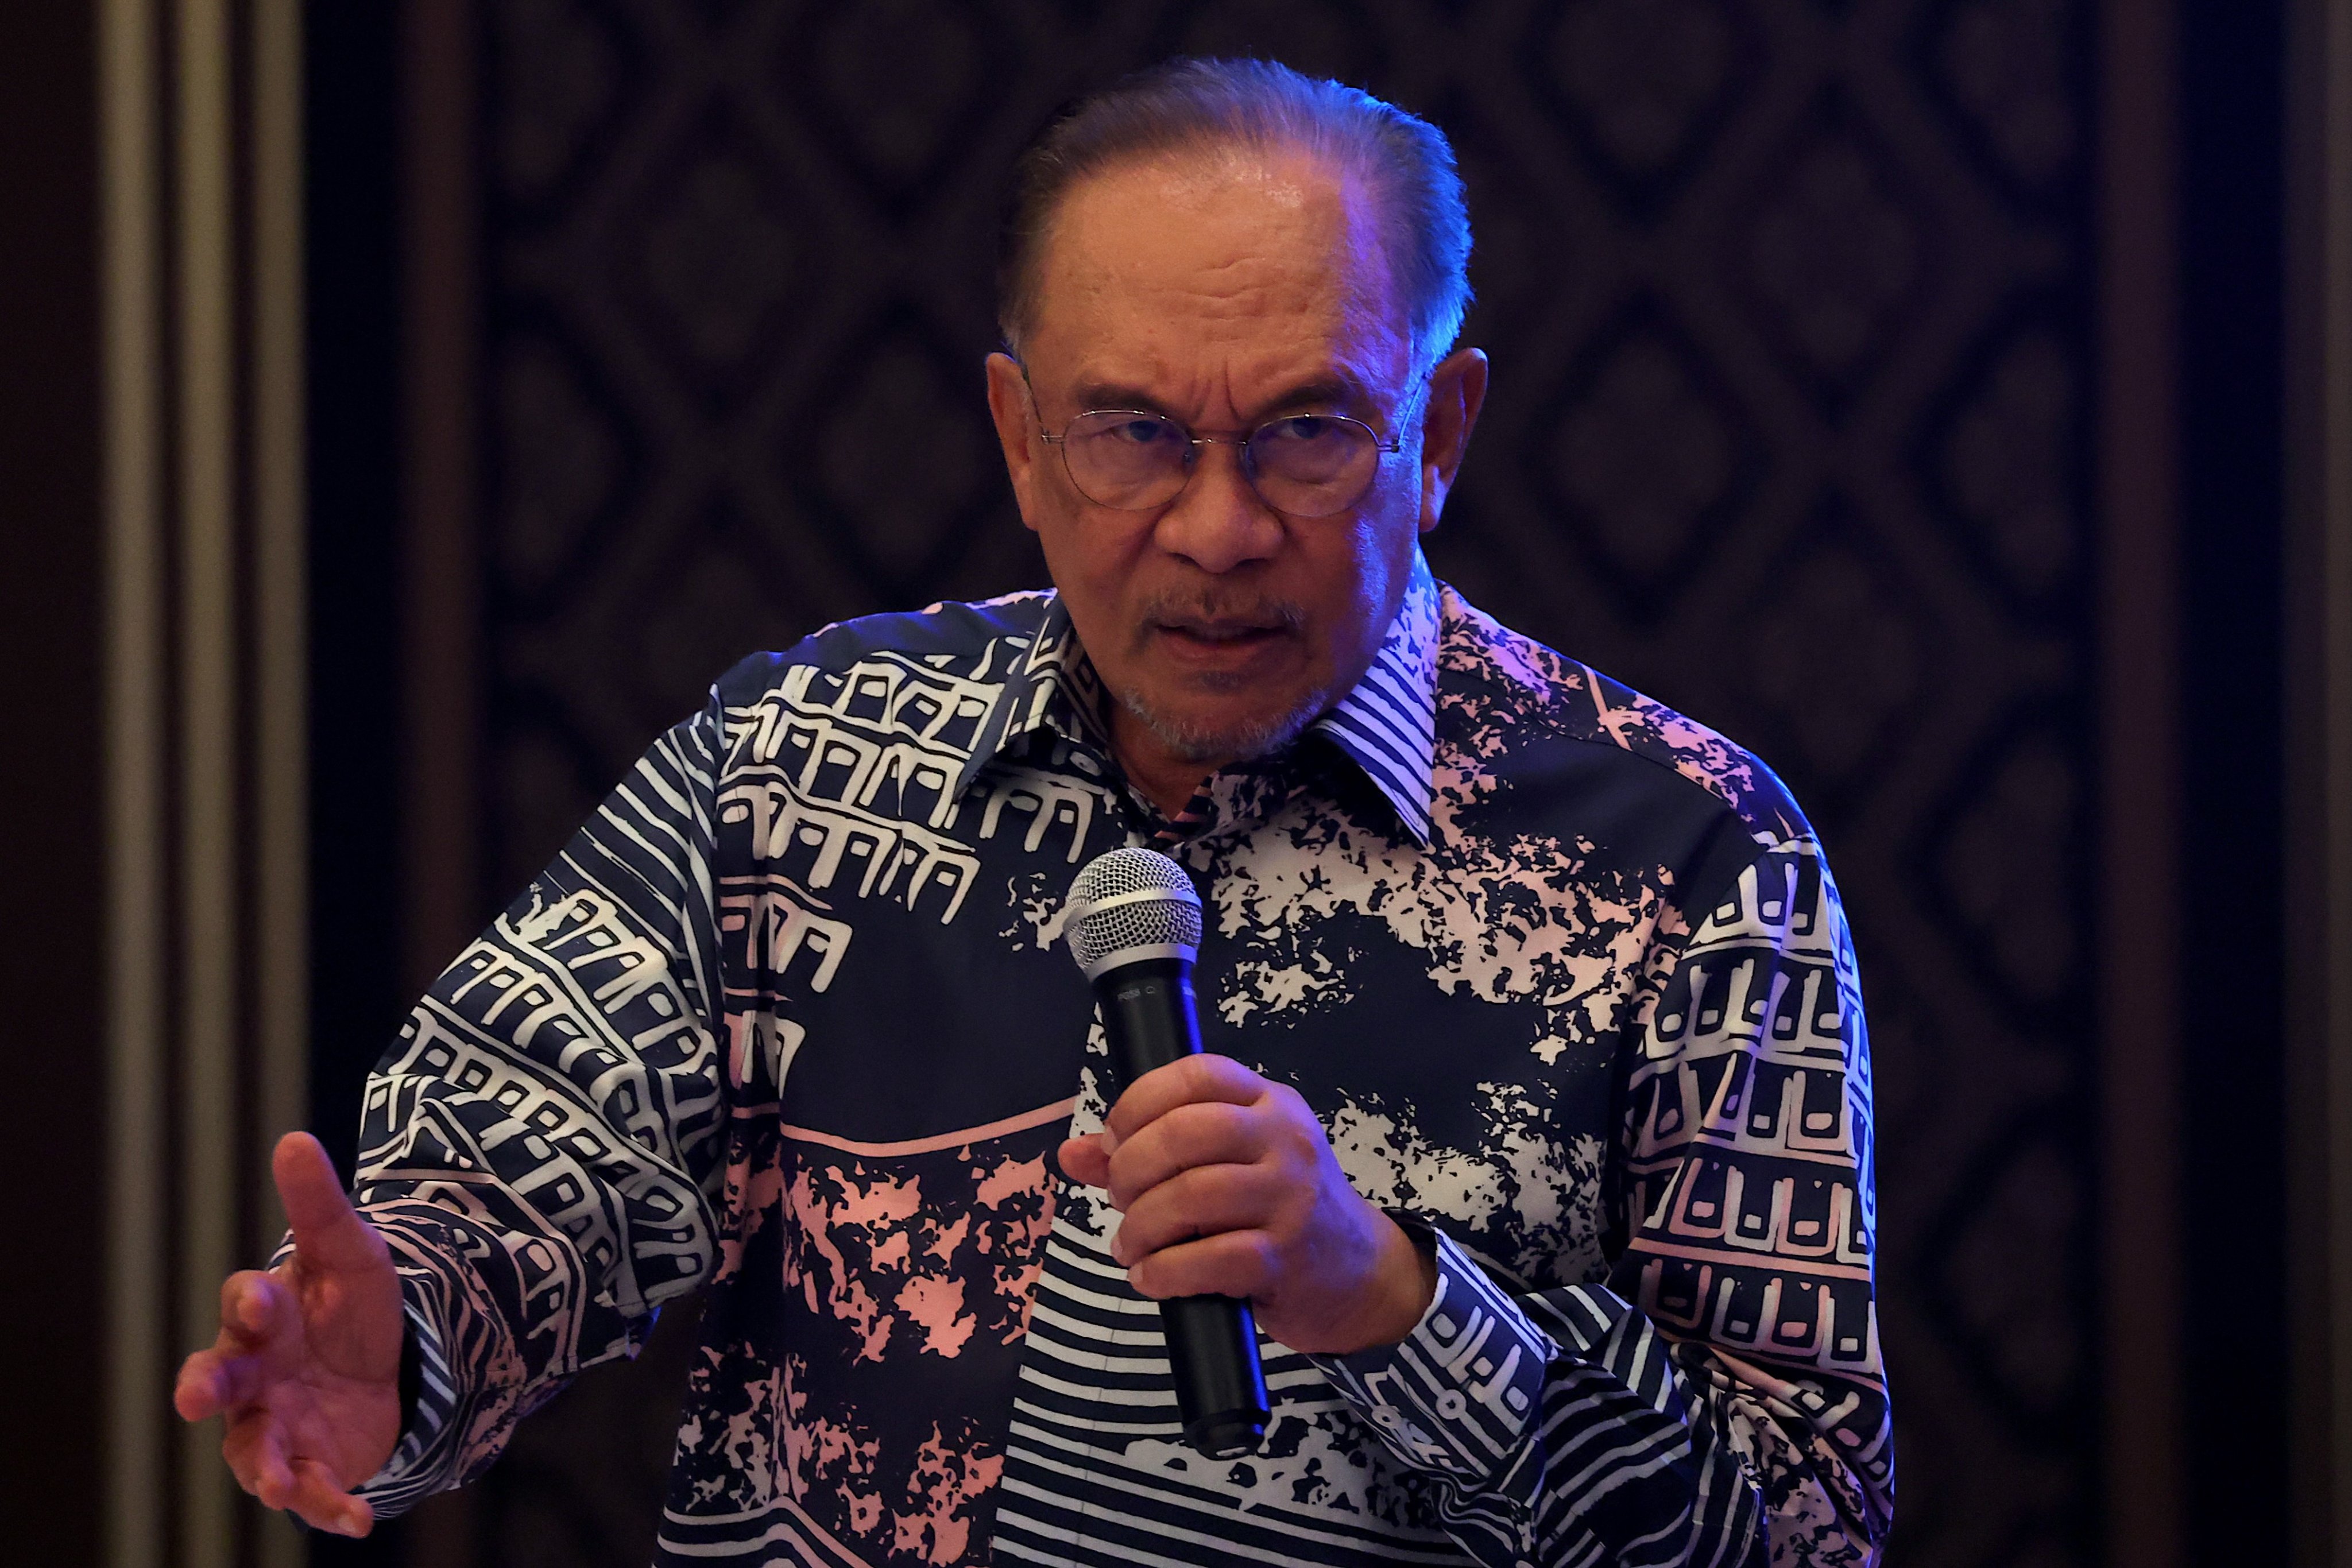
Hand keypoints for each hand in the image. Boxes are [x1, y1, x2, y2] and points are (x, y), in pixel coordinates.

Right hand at [173, 1132, 404, 1536]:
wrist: (387, 1362)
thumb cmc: (349, 1304)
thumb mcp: (351, 1251)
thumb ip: (320, 1205)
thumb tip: (294, 1139)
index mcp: (264, 1318)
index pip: (243, 1305)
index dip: (248, 1301)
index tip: (261, 1297)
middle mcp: (255, 1376)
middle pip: (218, 1382)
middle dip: (206, 1387)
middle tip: (196, 1396)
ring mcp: (275, 1424)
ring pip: (251, 1450)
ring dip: (261, 1468)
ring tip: (277, 1485)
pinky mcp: (308, 1463)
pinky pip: (311, 1489)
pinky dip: (329, 1506)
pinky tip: (358, 1519)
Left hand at [1058, 1055, 1435, 1354]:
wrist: (1359, 1275)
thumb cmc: (1280, 1212)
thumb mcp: (1230, 1165)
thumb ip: (1150, 1153)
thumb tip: (1073, 1153)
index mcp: (1270, 1103)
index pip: (1198, 1074)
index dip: (1139, 1101)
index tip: (1114, 1139)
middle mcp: (1285, 1140)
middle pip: (1185, 1132)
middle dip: (1132, 1168)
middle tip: (1121, 1199)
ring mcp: (1290, 1197)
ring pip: (1191, 1196)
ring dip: (1141, 1226)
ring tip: (1131, 1245)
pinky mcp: (1286, 1256)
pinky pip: (1208, 1258)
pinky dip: (1163, 1271)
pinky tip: (1150, 1277)